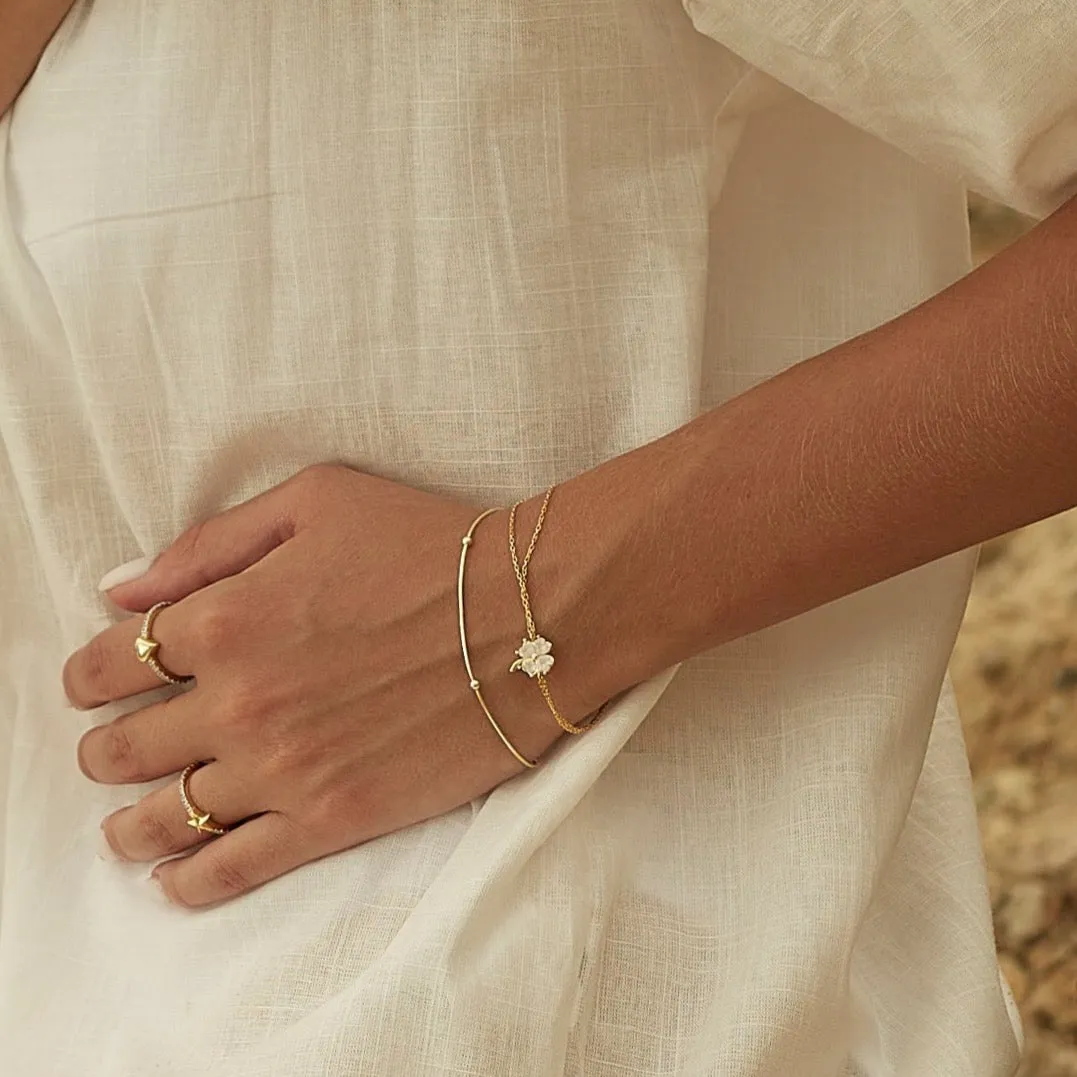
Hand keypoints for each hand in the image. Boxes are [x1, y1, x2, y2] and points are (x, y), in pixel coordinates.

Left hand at [63, 465, 584, 907]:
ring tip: (124, 827)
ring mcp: (285, 768)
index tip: (95, 684)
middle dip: (103, 749)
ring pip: (165, 817)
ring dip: (127, 824)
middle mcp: (239, 701)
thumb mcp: (318, 502)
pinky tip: (175, 878)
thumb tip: (119, 586)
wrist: (535, 613)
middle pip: (124, 747)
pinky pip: (233, 870)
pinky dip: (190, 882)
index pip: (110, 661)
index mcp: (226, 617)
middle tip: (111, 750)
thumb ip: (209, 543)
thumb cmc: (431, 546)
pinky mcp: (334, 818)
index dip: (88, 676)